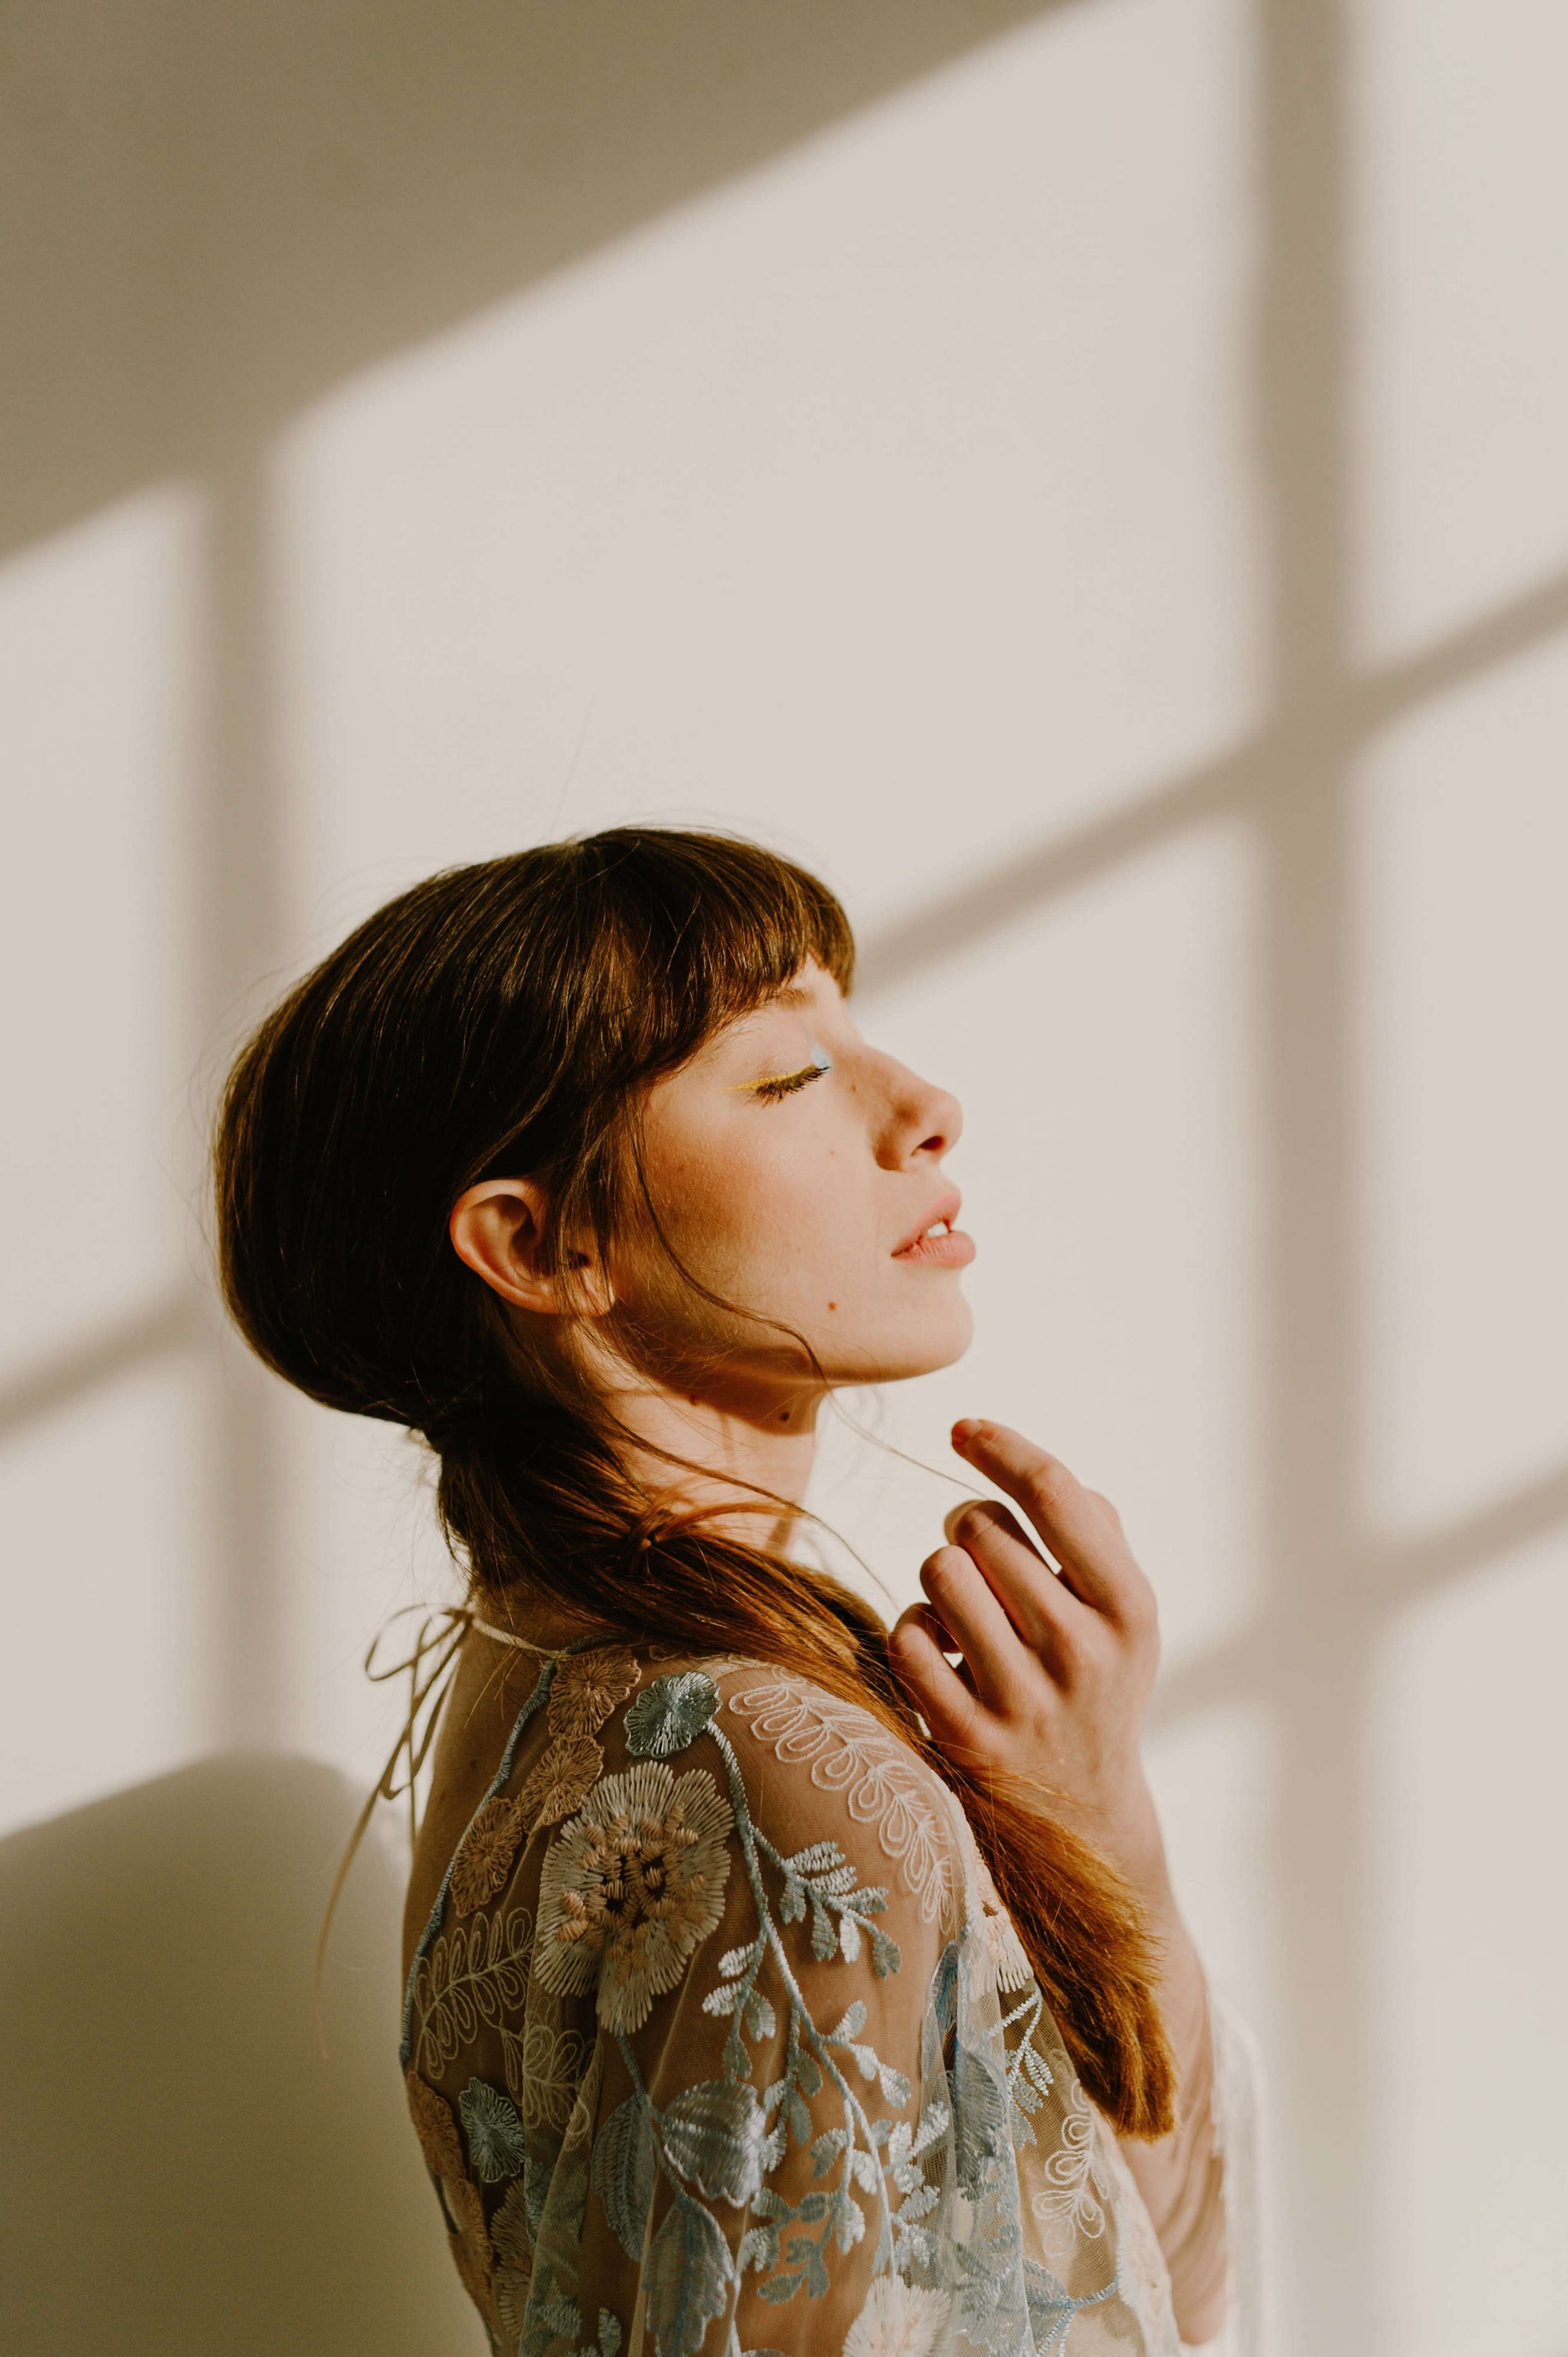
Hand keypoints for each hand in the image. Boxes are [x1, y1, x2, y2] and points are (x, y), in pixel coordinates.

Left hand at [888, 1419, 1166, 1890]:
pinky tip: (945, 1655)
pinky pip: (907, 1635)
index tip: (963, 1427)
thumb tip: (1023, 1465)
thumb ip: (1096, 1533)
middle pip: (980, 1526)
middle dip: (968, 1528)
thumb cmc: (1096, 1684)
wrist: (1085, 1820)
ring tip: (968, 1613)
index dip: (1000, 1445)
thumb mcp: (1124, 1616)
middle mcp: (1082, 1652)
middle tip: (984, 1563)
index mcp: (1129, 1608)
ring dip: (940, 1579)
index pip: (1054, 1493)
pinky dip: (916, 1631)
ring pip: (938, 1572)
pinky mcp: (965, 1740)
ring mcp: (1022, 1700)